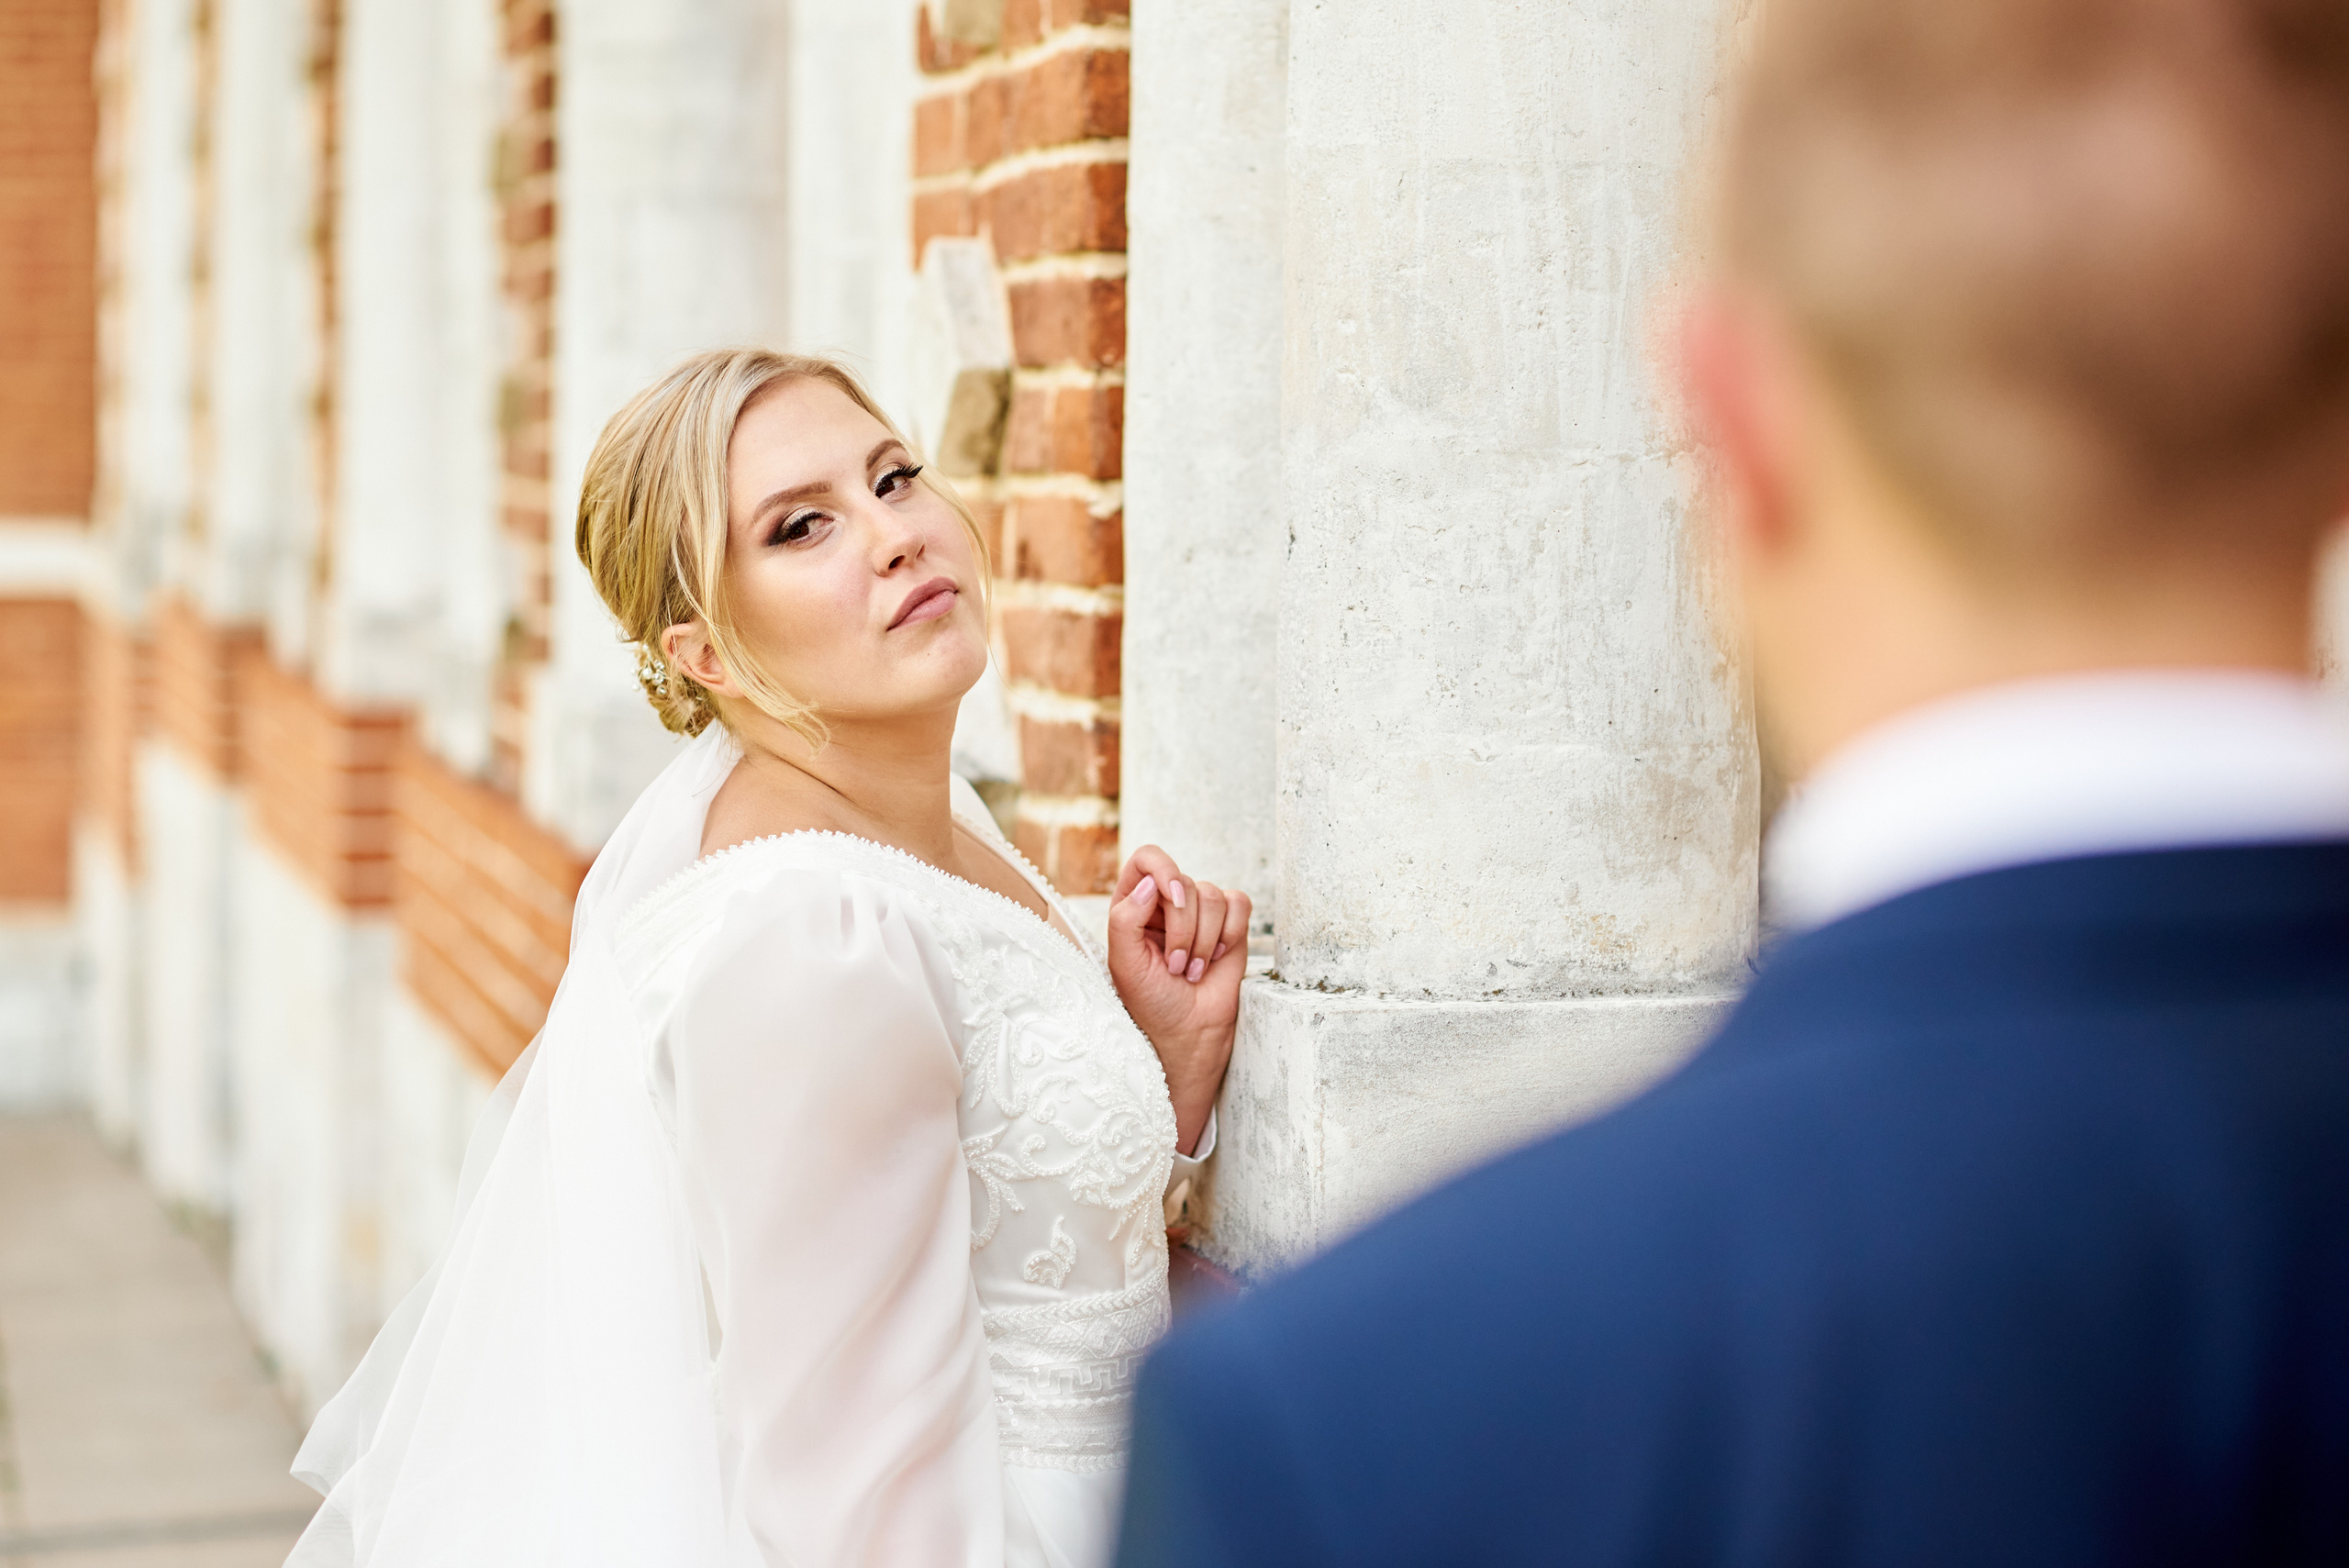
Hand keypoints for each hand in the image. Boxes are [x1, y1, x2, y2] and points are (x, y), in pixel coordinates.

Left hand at [1105, 845, 1251, 1155]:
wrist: (1190, 1031)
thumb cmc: (1152, 1001)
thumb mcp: (1125, 964)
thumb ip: (1125, 919)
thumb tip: (1149, 884)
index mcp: (1133, 903)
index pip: (1147, 858)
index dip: (1163, 871)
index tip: (1171, 900)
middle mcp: (1166, 902)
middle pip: (1183, 881)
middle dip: (1183, 930)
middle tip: (1175, 966)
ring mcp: (1200, 912)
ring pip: (1212, 895)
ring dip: (1204, 941)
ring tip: (1192, 969)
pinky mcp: (1230, 923)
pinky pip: (1239, 904)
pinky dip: (1230, 934)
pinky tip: (1217, 958)